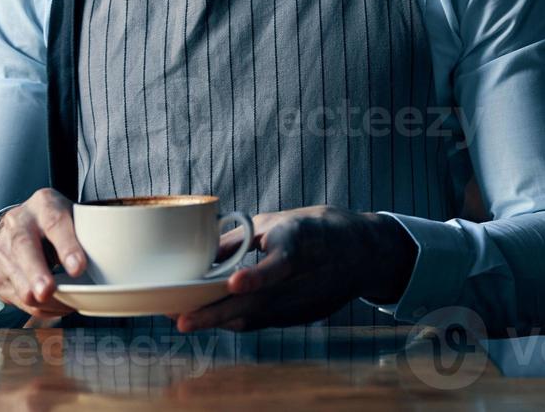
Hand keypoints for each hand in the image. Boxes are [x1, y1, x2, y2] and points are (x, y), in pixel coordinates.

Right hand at [0, 188, 85, 319]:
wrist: (19, 226)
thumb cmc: (56, 223)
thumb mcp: (72, 216)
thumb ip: (87, 234)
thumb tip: (112, 263)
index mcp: (43, 205)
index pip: (54, 223)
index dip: (67, 246)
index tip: (78, 268)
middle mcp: (17, 223)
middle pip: (25, 249)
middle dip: (36, 273)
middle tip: (47, 291)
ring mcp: (2, 249)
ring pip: (18, 280)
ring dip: (43, 300)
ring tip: (67, 306)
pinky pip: (18, 300)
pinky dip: (40, 308)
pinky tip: (57, 306)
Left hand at [170, 206, 415, 332]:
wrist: (362, 253)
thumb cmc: (313, 230)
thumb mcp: (277, 222)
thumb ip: (239, 239)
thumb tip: (200, 252)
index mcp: (299, 244)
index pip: (279, 264)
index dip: (257, 276)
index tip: (233, 283)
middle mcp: (301, 279)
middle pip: (257, 301)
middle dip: (217, 314)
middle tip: (182, 321)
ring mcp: (302, 304)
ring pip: (255, 318)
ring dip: (218, 321)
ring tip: (185, 319)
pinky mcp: (300, 318)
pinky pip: (262, 322)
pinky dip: (236, 320)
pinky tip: (212, 318)